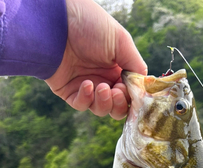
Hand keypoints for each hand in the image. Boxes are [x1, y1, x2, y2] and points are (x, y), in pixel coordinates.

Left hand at [46, 0, 146, 118]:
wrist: (57, 22)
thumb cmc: (90, 25)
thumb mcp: (121, 41)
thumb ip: (136, 65)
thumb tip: (145, 87)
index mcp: (117, 68)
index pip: (130, 92)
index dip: (133, 97)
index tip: (134, 94)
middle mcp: (103, 78)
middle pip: (117, 106)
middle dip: (120, 104)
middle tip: (117, 93)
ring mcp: (86, 86)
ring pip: (101, 109)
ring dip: (105, 103)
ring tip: (102, 88)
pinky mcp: (69, 91)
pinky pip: (82, 105)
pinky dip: (87, 99)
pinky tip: (86, 84)